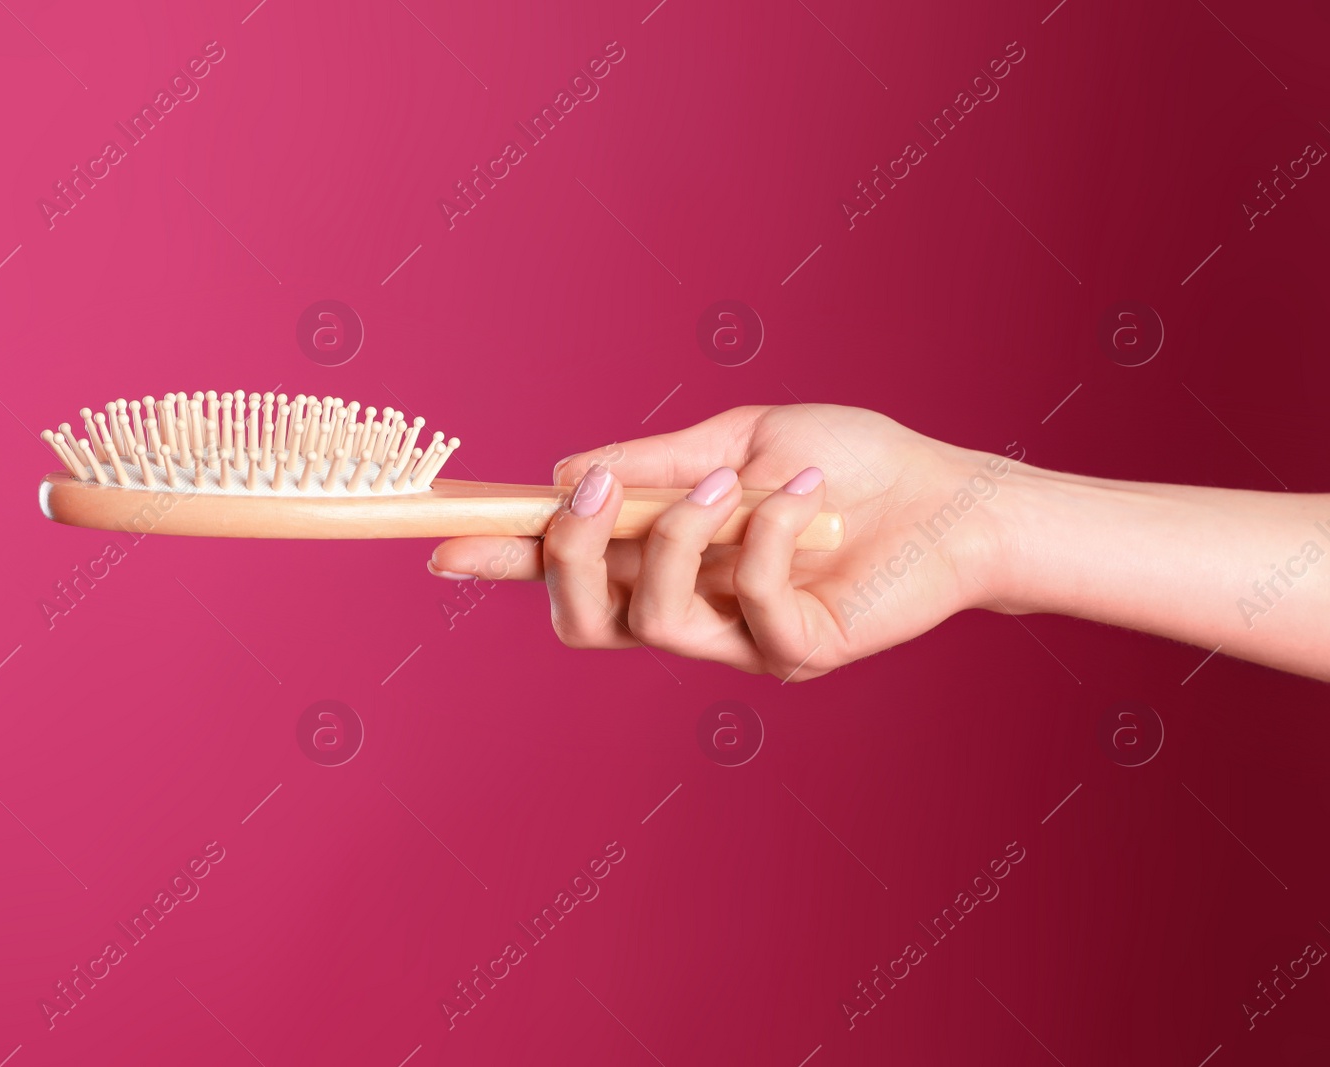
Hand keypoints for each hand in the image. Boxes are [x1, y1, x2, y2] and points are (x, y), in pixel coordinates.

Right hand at [428, 404, 1014, 679]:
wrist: (948, 494)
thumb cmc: (845, 462)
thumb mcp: (737, 439)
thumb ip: (654, 462)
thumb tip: (564, 473)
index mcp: (664, 556)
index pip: (564, 570)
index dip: (503, 561)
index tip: (442, 543)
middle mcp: (691, 608)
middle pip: (583, 621)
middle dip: (570, 555)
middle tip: (597, 491)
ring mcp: (739, 640)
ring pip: (653, 619)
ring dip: (678, 536)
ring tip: (734, 481)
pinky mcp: (794, 652)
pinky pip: (746, 603)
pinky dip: (764, 533)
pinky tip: (804, 493)